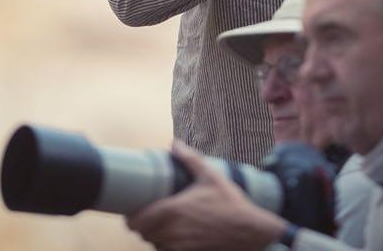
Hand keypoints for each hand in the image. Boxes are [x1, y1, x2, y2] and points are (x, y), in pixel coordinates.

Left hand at [125, 141, 286, 250]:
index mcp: (173, 210)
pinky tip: (173, 234)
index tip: (133, 208)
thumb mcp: (211, 176)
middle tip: (145, 213)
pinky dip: (165, 243)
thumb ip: (190, 159)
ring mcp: (180, 245)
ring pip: (153, 243)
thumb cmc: (231, 204)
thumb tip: (174, 143)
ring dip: (152, 234)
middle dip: (141, 224)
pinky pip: (167, 250)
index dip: (131, 216)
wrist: (251, 231)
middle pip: (142, 233)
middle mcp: (173, 231)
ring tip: (158, 223)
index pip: (138, 220)